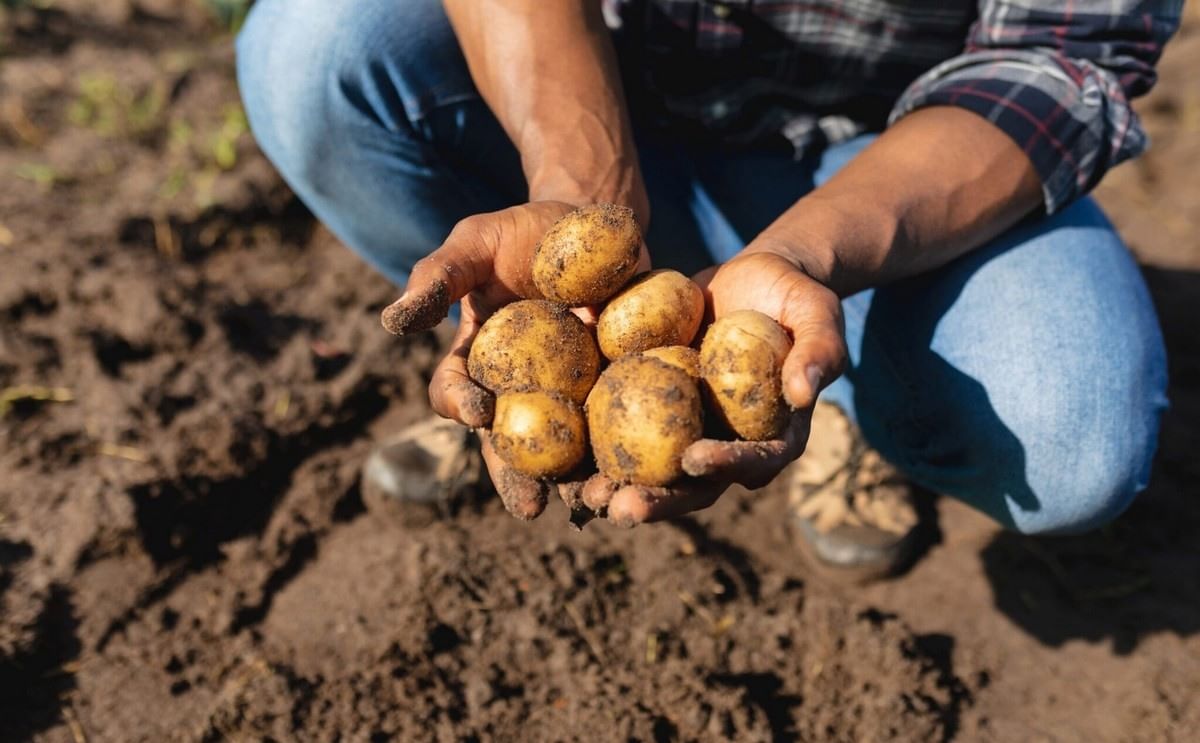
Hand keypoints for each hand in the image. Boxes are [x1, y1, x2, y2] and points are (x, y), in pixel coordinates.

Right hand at [381, 202, 648, 520]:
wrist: (595, 221)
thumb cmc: (526, 231)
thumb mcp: (477, 242)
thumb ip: (439, 275)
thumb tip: (391, 322)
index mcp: (478, 361)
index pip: (456, 393)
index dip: (461, 405)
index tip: (479, 410)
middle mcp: (519, 388)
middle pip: (511, 444)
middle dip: (518, 478)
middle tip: (530, 506)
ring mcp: (569, 393)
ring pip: (565, 451)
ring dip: (573, 483)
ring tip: (588, 507)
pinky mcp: (617, 387)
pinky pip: (618, 428)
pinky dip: (625, 455)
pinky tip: (638, 477)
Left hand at [588, 250, 847, 525]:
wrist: (749, 280)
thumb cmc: (792, 296)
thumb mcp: (817, 312)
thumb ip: (820, 350)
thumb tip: (807, 392)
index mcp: (772, 436)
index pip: (752, 461)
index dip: (725, 466)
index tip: (694, 460)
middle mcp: (726, 446)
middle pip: (693, 486)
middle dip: (657, 501)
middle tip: (622, 508)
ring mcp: (685, 434)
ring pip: (651, 473)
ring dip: (617, 490)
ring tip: (582, 497)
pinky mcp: (649, 413)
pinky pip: (620, 436)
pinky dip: (592, 451)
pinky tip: (558, 456)